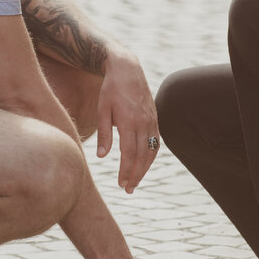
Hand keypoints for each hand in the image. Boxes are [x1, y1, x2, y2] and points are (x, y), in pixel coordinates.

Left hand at [95, 50, 158, 192]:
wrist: (127, 68)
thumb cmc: (110, 89)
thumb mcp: (102, 109)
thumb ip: (103, 133)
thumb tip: (102, 157)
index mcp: (129, 121)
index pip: (129, 153)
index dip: (126, 171)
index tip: (121, 184)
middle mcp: (144, 122)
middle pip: (142, 156)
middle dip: (136, 175)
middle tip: (128, 189)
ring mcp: (152, 120)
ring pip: (151, 150)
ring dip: (144, 168)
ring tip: (135, 181)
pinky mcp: (155, 117)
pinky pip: (156, 141)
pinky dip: (152, 155)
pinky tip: (144, 163)